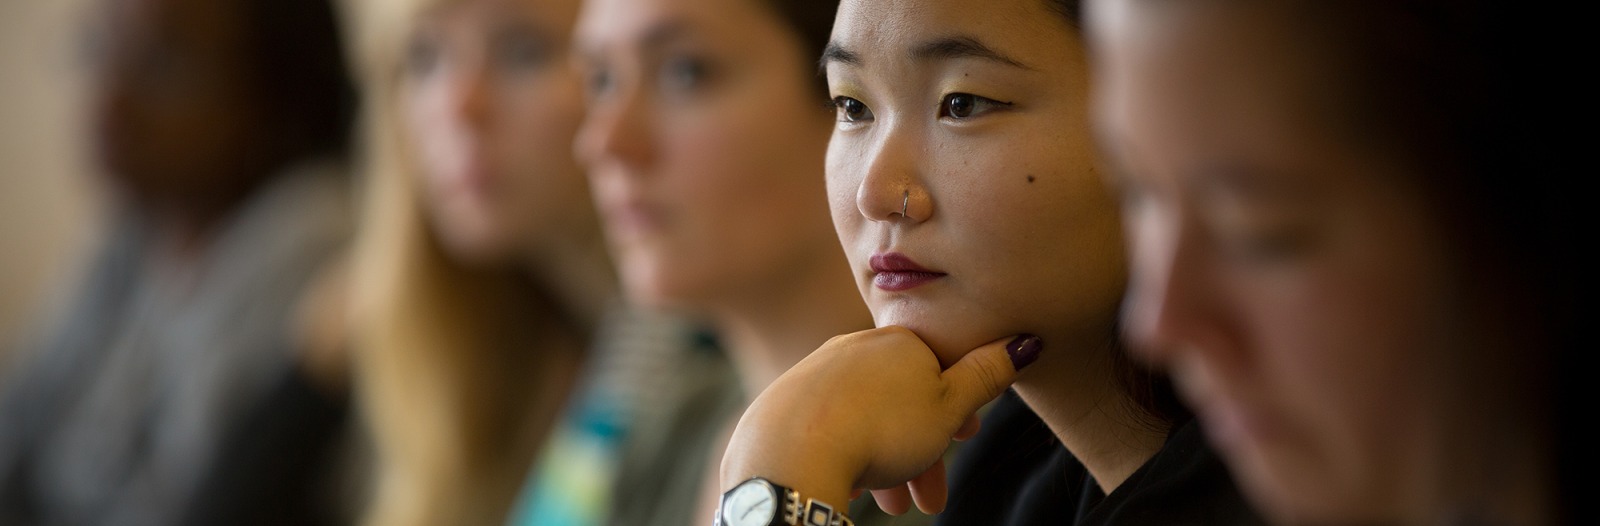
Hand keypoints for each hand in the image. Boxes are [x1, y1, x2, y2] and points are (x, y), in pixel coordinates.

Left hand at [720, 326, 1040, 515]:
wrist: (794, 450)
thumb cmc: (881, 428)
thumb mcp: (950, 407)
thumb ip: (986, 374)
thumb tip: (1023, 341)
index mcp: (899, 340)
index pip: (939, 368)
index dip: (958, 408)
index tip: (966, 440)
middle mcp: (855, 346)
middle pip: (901, 400)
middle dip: (922, 451)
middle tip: (931, 497)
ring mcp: (815, 372)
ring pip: (865, 418)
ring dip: (886, 464)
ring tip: (894, 507)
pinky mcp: (784, 401)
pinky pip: (828, 427)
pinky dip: (847, 454)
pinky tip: (852, 483)